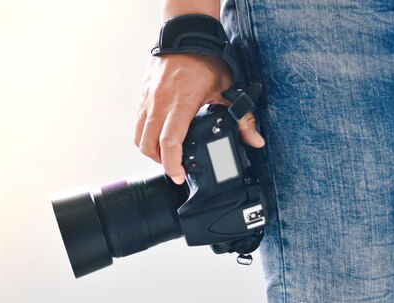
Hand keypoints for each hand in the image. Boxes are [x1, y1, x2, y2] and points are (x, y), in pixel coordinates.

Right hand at [133, 54, 264, 184]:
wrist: (185, 36)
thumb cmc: (204, 59)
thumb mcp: (227, 88)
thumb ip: (242, 117)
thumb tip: (255, 140)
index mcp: (180, 103)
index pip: (169, 142)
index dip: (172, 164)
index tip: (178, 175)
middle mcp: (160, 103)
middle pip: (149, 145)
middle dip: (160, 162)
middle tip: (174, 167)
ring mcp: (148, 100)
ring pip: (139, 137)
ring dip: (150, 151)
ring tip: (165, 155)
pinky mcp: (142, 97)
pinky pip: (138, 124)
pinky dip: (145, 136)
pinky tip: (159, 136)